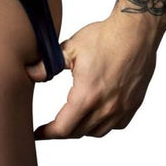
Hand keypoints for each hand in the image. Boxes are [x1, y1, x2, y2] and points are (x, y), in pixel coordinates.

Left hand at [28, 13, 162, 138]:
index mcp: (87, 95)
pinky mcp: (133, 104)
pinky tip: (96, 115)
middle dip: (62, 132)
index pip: (63, 128)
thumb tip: (30, 73)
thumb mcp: (70, 48)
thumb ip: (48, 65)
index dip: (47, 133)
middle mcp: (106, 107)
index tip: (38, 133)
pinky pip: (116, 125)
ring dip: (82, 129)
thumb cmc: (104, 37)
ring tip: (72, 120)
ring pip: (97, 132)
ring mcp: (122, 108)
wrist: (135, 31)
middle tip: (51, 127)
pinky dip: (103, 124)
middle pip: (78, 133)